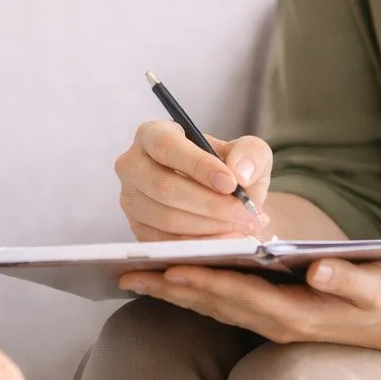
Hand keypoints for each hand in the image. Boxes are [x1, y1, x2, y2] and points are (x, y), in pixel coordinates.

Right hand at [115, 120, 271, 241]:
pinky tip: (225, 240)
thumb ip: (250, 153)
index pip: (167, 147)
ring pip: (166, 218)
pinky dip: (200, 245)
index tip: (231, 183)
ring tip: (241, 226)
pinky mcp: (137, 229)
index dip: (198, 166)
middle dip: (209, 204)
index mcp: (153, 135)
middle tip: (244, 213)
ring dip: (208, 227)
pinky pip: (166, 243)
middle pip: (163, 187)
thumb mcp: (247, 151)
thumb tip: (239, 172)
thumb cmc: (228, 169)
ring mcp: (131, 200)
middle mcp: (132, 165)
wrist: (223, 200)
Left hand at [120, 257, 380, 351]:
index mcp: (296, 314)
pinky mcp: (273, 318)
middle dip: (170, 289)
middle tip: (125, 273)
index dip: (201, 283)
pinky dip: (194, 294)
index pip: (237, 296)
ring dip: (174, 294)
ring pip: (213, 308)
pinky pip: (224, 307)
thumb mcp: (379, 287)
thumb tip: (319, 273)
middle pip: (213, 305)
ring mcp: (273, 325)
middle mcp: (277, 325)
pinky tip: (171, 282)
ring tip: (134, 277)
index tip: (166, 269)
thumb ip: (349, 281)